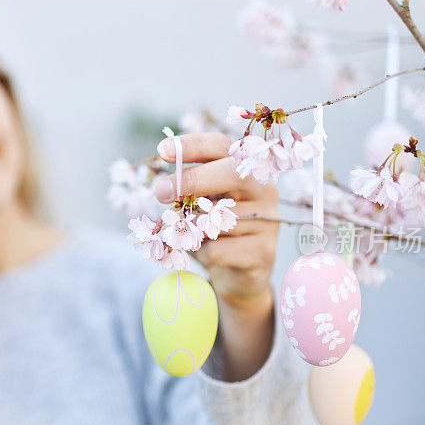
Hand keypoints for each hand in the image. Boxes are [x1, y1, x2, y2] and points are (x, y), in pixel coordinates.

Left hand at [155, 132, 278, 380]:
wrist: (237, 281)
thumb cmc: (211, 231)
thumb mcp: (195, 206)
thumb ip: (182, 190)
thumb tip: (155, 176)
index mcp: (249, 169)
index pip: (222, 144)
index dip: (190, 146)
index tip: (159, 151)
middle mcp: (265, 191)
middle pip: (227, 174)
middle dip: (187, 181)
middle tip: (157, 191)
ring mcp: (268, 224)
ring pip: (218, 216)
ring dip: (190, 226)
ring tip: (185, 233)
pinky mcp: (262, 258)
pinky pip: (219, 252)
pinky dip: (201, 255)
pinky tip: (204, 258)